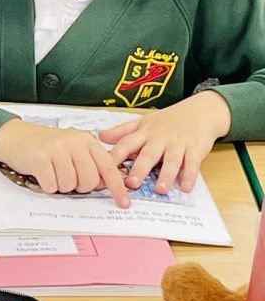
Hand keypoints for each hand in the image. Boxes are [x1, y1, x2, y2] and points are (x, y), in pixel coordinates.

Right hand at [0, 118, 130, 206]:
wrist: (14, 136)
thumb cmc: (46, 146)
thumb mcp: (72, 149)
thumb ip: (91, 163)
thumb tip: (106, 184)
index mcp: (86, 140)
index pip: (108, 166)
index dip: (117, 187)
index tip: (124, 203)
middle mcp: (74, 142)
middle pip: (89, 181)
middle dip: (79, 187)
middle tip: (67, 177)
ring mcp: (57, 149)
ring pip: (70, 186)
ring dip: (60, 186)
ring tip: (52, 172)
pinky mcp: (40, 158)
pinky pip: (52, 186)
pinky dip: (47, 186)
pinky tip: (42, 174)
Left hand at [98, 91, 231, 194]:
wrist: (201, 111)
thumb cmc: (169, 120)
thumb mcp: (144, 122)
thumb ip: (123, 131)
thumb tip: (100, 136)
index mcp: (145, 133)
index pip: (127, 144)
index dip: (115, 156)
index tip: (104, 168)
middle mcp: (160, 139)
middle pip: (148, 154)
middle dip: (140, 168)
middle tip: (131, 184)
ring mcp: (178, 144)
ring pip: (171, 160)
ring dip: (166, 175)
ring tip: (160, 190)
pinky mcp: (195, 149)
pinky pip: (192, 163)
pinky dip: (189, 175)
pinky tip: (185, 187)